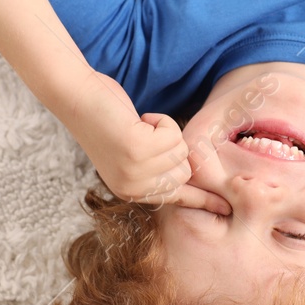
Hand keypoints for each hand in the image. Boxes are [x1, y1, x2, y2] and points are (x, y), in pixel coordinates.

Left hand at [68, 72, 229, 211]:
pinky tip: (138, 119)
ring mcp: (135, 170)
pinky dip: (161, 119)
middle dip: (174, 148)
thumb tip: (188, 176)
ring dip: (165, 131)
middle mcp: (132, 187)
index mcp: (130, 193)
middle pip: (185, 171)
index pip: (176, 199)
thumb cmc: (106, 121)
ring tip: (138, 126)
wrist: (78, 97)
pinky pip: (173, 133)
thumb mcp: (131, 155)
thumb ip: (155, 169)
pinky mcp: (138, 148)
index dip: (203, 201)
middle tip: (146, 135)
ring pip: (181, 151)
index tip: (226, 207)